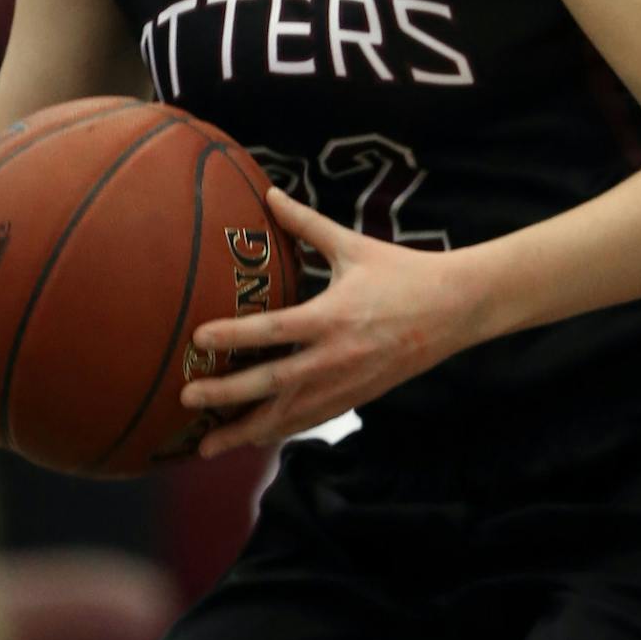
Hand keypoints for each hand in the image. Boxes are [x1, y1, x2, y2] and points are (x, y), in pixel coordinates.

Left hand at [179, 189, 484, 457]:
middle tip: (187, 397)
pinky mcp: (356, 399)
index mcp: (332, 316)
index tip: (199, 338)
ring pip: (288, 416)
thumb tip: (271, 193)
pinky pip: (310, 422)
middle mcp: (335, 358)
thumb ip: (307, 225)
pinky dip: (278, 432)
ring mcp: (346, 384)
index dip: (234, 336)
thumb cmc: (401, 272)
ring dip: (245, 431)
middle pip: (271, 384)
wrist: (453, 309)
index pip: (274, 331)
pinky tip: (254, 438)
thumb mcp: (353, 246)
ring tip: (206, 445)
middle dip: (226, 395)